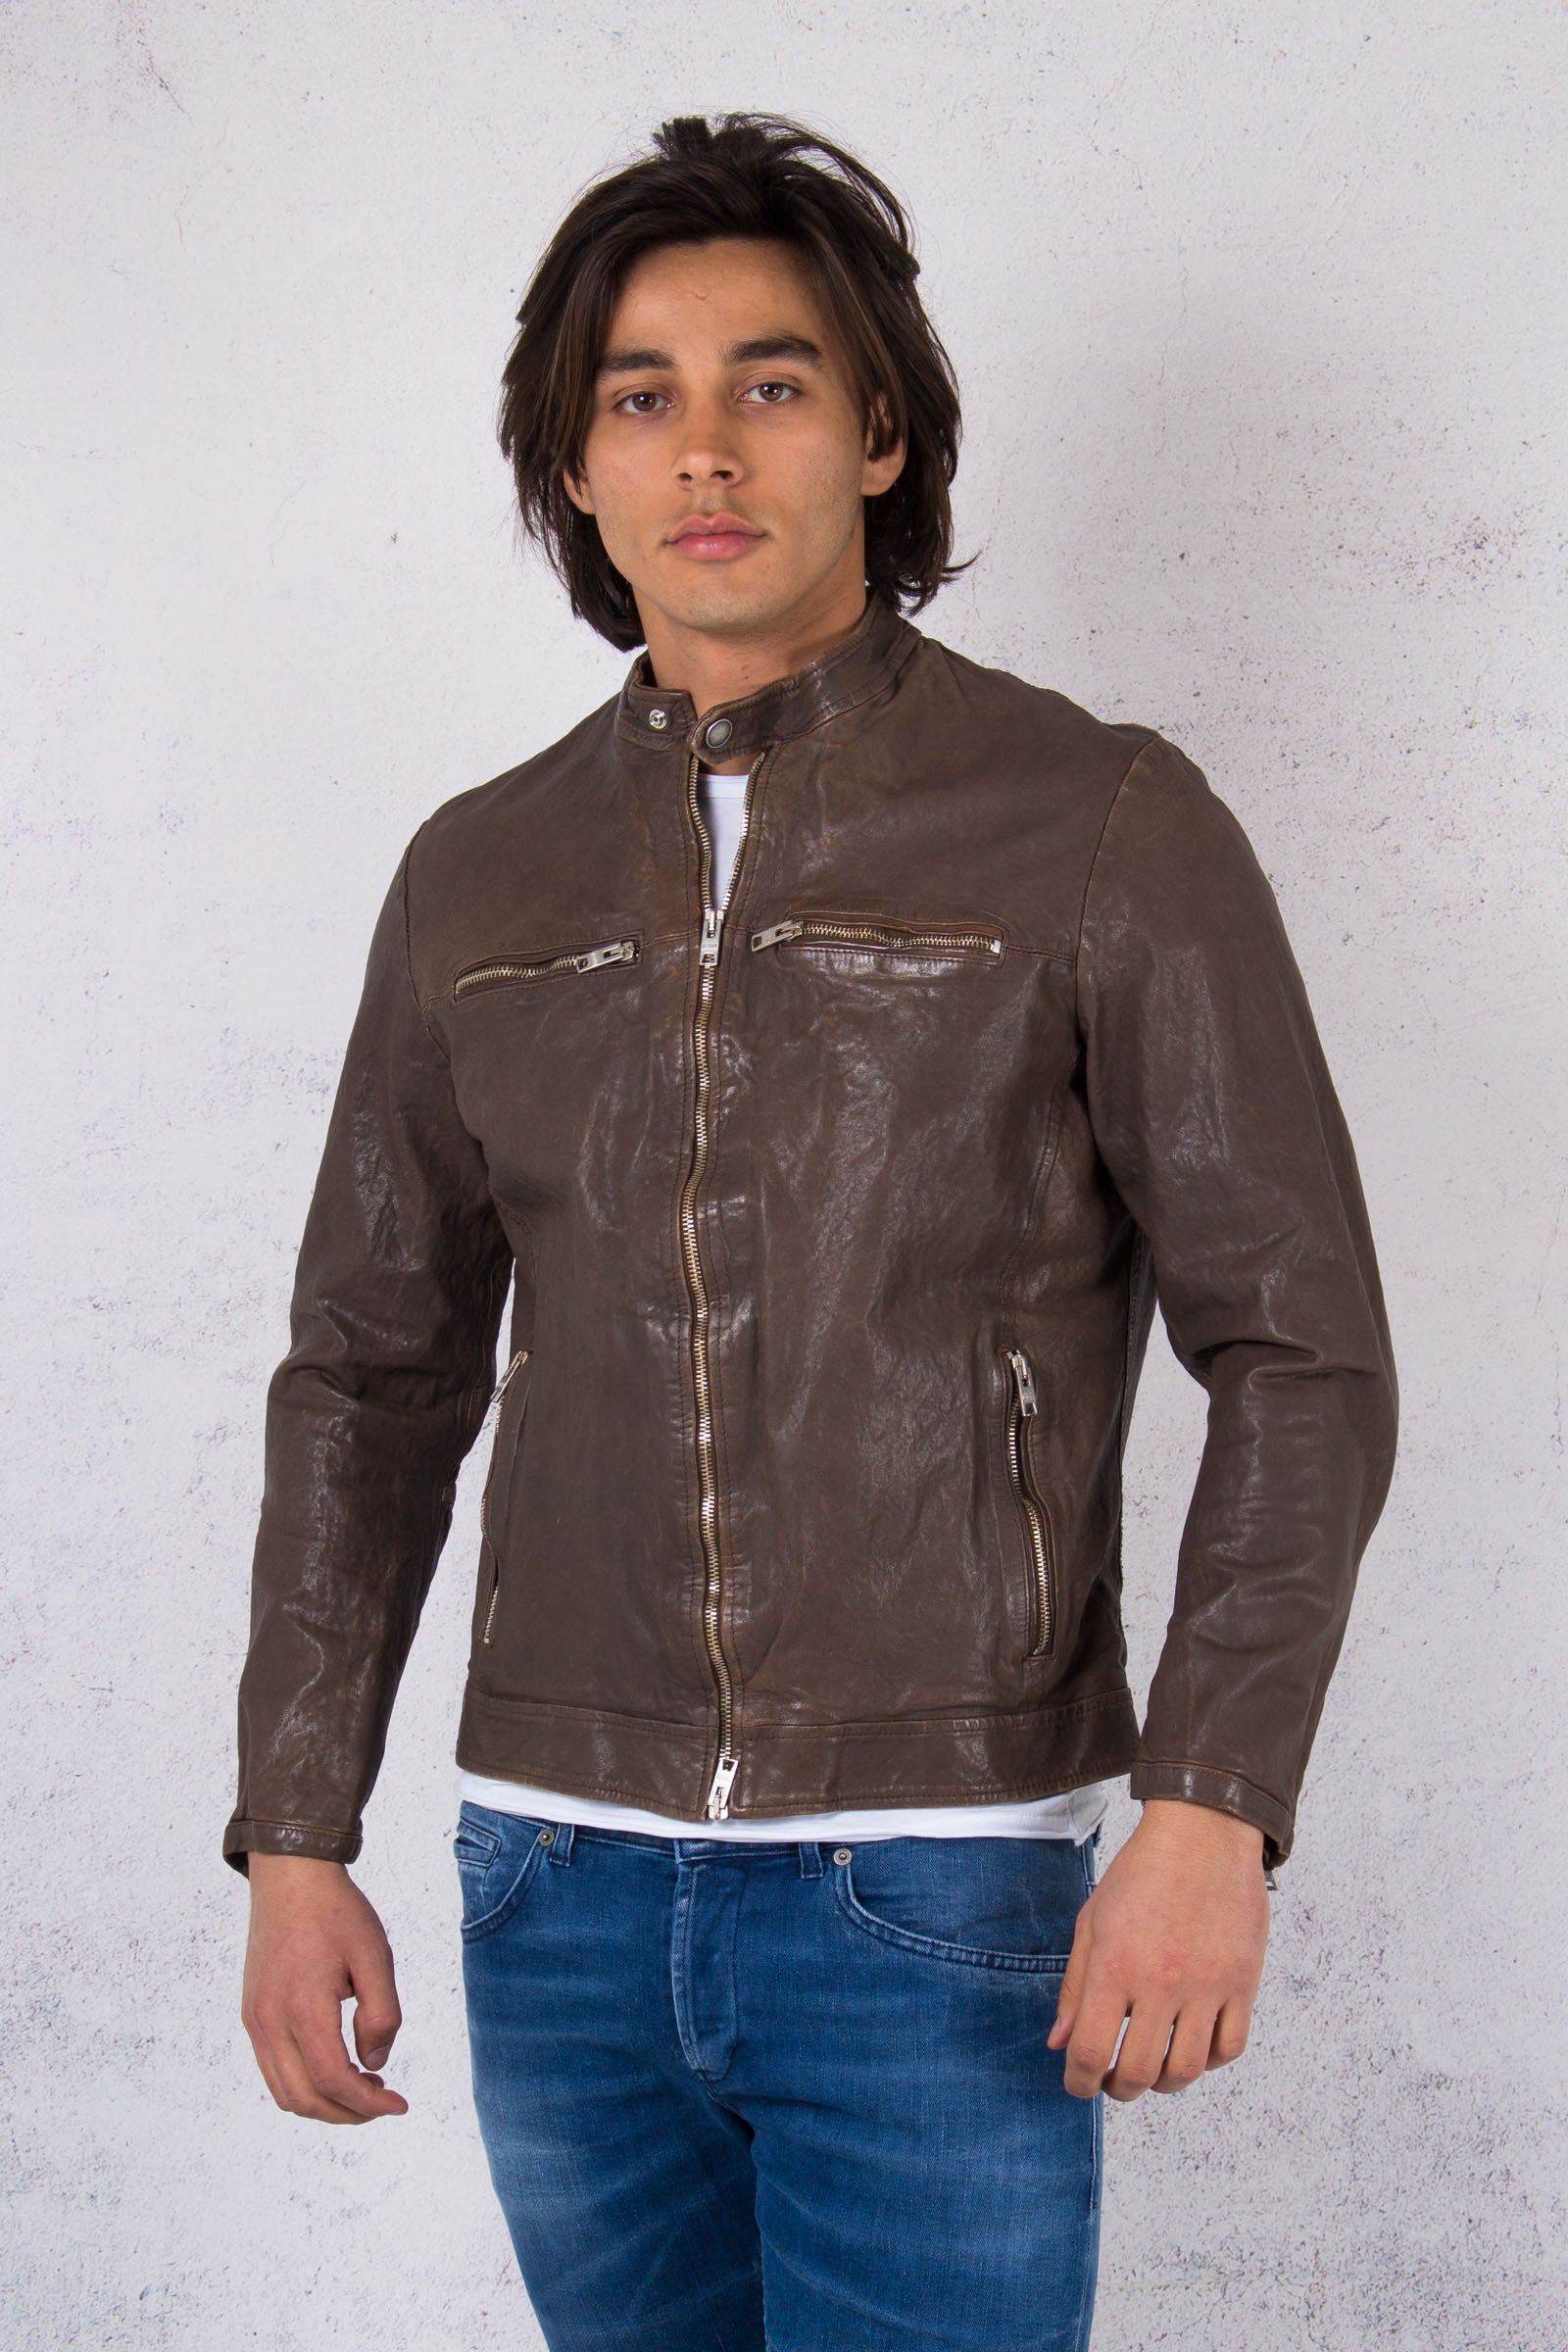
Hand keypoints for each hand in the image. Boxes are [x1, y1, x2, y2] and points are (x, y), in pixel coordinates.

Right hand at [241, 1854, 408, 2122]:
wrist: (291, 1877)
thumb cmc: (336, 1912)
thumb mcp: (375, 1957)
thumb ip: (381, 2015)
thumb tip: (375, 2064)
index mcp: (303, 2008)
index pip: (334, 2081)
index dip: (368, 2104)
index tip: (399, 2105)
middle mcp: (270, 2022)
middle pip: (306, 2098)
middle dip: (348, 2113)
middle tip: (383, 2102)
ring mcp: (256, 2021)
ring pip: (284, 2092)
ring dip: (324, 2103)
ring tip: (362, 2087)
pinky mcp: (252, 2014)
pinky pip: (273, 2069)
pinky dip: (303, 2083)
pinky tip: (334, 2066)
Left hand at [1047, 1799, 1269, 2101]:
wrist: (1202, 1834)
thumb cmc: (1143, 1873)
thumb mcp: (1092, 1921)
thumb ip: (1074, 1986)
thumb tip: (1060, 2042)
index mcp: (1115, 1965)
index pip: (1089, 2050)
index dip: (1078, 2082)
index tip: (1078, 2084)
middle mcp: (1161, 1982)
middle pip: (1137, 2073)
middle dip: (1117, 2089)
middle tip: (1112, 2081)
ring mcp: (1206, 1985)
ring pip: (1185, 2070)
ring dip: (1163, 2083)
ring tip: (1152, 2069)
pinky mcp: (1242, 1983)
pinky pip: (1228, 2048)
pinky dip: (1207, 2060)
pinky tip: (1191, 2045)